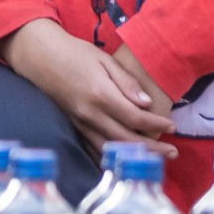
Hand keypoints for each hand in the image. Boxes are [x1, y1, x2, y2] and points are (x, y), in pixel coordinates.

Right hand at [0, 18, 174, 146]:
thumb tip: (147, 104)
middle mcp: (90, 113)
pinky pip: (95, 148)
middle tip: (173, 152)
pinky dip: (113, 157)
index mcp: (100, 93)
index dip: (156, 124)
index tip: (172, 125)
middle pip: (126, 139)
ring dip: (135, 156)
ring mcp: (80, 122)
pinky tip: (126, 160)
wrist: (40, 57)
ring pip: (111, 148)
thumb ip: (126, 82)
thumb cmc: (75, 53)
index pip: (135, 117)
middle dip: (152, 149)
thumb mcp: (104, 59)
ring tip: (156, 159)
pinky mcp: (74, 126)